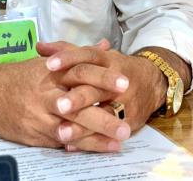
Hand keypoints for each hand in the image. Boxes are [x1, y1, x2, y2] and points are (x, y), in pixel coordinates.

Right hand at [0, 40, 131, 150]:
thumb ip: (79, 54)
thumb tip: (104, 45)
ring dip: (95, 137)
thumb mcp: (50, 60)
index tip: (125, 83)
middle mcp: (46, 93)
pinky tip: (93, 149)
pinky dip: (76, 145)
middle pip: (78, 103)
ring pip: (70, 127)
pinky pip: (58, 141)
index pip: (81, 71)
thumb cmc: (22, 76)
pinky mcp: (33, 134)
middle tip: (127, 124)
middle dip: (104, 115)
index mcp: (52, 72)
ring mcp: (39, 115)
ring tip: (118, 142)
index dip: (103, 77)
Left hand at [39, 42, 167, 151]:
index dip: (68, 59)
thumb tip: (40, 47)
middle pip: (96, 87)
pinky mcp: (129, 120)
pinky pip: (109, 133)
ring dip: (82, 125)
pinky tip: (72, 146)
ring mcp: (125, 101)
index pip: (87, 56)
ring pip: (103, 114)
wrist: (152, 82)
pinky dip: (90, 140)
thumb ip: (68, 51)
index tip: (49, 64)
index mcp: (106, 60)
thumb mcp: (96, 56)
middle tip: (58, 104)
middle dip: (78, 97)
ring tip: (61, 132)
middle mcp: (116, 79)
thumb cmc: (116, 68)